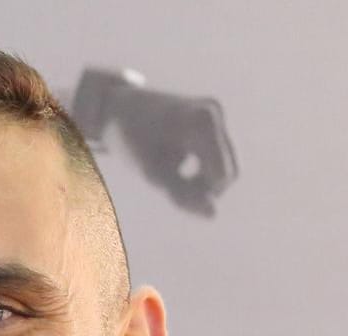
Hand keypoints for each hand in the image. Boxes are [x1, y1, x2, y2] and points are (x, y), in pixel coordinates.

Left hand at [106, 84, 238, 217]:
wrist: (119, 107)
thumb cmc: (131, 139)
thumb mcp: (151, 172)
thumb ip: (181, 195)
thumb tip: (214, 216)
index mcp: (201, 121)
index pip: (220, 175)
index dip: (200, 194)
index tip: (172, 194)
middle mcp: (215, 113)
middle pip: (228, 172)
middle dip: (204, 190)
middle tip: (170, 190)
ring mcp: (217, 116)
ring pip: (226, 168)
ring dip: (203, 183)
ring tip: (172, 181)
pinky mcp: (215, 123)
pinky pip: (219, 160)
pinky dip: (202, 172)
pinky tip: (177, 169)